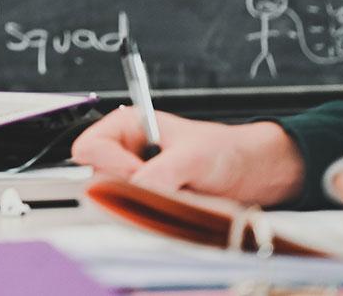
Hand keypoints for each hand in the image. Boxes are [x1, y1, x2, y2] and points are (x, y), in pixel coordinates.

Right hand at [73, 108, 303, 205]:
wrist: (251, 174)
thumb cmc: (225, 151)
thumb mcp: (194, 156)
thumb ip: (163, 171)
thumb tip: (138, 188)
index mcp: (127, 127)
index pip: (90, 148)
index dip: (111, 164)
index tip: (139, 175)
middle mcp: (125, 153)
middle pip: (99, 178)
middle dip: (130, 187)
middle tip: (164, 187)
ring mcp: (135, 180)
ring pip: (116, 200)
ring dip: (145, 203)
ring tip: (176, 195)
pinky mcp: (146, 202)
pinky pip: (134, 215)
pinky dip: (153, 216)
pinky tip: (176, 206)